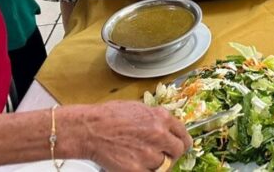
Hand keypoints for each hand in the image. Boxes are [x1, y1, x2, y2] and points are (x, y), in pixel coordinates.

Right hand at [65, 101, 190, 171]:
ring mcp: (149, 153)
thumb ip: (156, 119)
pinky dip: (145, 171)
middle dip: (171, 154)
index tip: (180, 146)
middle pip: (178, 151)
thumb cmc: (109, 116)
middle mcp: (159, 134)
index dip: (181, 142)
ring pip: (164, 165)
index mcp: (161, 117)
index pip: (183, 134)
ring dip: (156, 164)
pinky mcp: (137, 169)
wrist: (90, 129)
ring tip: (144, 159)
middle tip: (163, 156)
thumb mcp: (139, 108)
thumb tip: (165, 128)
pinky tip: (137, 166)